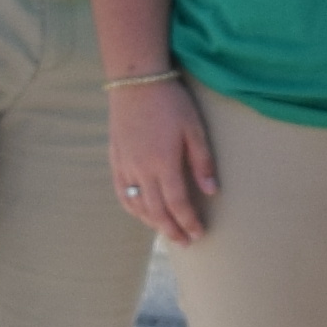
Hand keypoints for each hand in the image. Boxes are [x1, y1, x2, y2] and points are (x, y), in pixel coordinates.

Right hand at [105, 76, 214, 243]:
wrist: (136, 84)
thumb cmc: (171, 103)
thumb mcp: (195, 129)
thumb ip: (203, 162)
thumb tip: (212, 191)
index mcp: (163, 164)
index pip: (176, 203)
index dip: (188, 221)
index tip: (199, 234)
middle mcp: (141, 171)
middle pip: (156, 211)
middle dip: (172, 229)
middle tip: (186, 242)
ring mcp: (125, 167)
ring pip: (137, 205)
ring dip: (152, 222)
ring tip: (168, 231)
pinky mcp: (115, 161)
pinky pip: (121, 193)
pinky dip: (132, 208)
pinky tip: (142, 213)